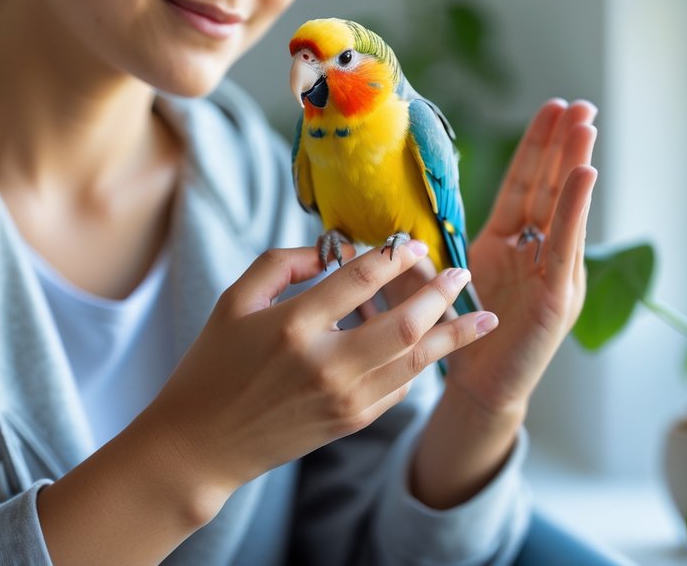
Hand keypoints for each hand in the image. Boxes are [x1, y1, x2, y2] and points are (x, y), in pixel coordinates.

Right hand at [141, 241, 495, 497]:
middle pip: (406, 322)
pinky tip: (433, 345)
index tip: (410, 242)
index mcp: (294, 326)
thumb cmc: (213, 366)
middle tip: (460, 271)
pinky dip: (420, 362)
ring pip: (417, 360)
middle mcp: (327, 364)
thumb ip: (283, 263)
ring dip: (453, 334)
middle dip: (441, 293)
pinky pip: (401, 385)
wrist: (203, 445)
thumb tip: (332, 249)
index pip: (360, 279)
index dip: (392, 254)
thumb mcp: (234, 301)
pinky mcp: (353, 421)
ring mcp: (345, 398)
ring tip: (483, 316)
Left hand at [447, 98, 598, 419]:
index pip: (524, 185)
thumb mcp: (434, 282)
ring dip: (574, 164)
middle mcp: (537, 251)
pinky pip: (565, 244)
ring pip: (564, 209)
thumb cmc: (457, 335)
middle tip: (580, 104)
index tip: (550, 109)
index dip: (535, 148)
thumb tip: (388, 225)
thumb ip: (420, 253)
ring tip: (587, 126)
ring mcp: (552, 271)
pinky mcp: (557, 295)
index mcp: (509, 242)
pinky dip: (574, 208)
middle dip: (563, 144)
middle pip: (550, 188)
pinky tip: (585, 175)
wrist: (479, 387)